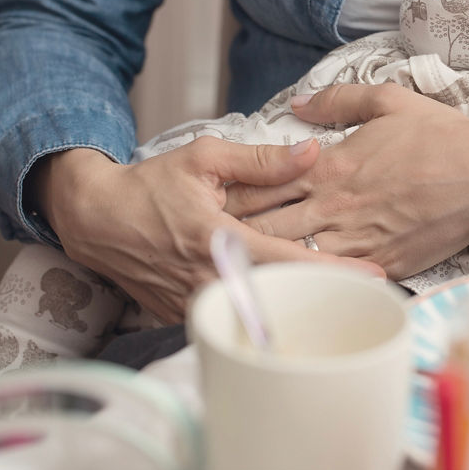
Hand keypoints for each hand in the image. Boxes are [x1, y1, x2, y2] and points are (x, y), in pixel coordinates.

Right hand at [32, 140, 383, 324]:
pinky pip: (233, 318)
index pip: (289, 260)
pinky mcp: (186, 316)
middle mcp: (209, 278)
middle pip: (281, 295)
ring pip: (259, 312)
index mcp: (218, 240)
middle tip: (371, 293)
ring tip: (341, 301)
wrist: (94, 218)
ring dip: (297, 307)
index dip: (334, 270)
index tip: (374, 276)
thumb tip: (313, 152)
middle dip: (326, 296)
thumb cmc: (150, 186)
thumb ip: (261, 160)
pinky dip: (263, 312)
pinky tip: (292, 306)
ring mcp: (196, 303)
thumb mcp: (205, 158)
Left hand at [222, 84, 468, 279]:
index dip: (231, 195)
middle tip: (204, 245)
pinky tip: (287, 293)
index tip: (207, 202)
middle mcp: (335, 206)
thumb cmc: (441, 136)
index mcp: (330, 168)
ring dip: (265, 266)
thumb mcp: (388, 101)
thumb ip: (337, 100)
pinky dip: (309, 286)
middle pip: (268, 226)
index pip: (264, 184)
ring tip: (234, 274)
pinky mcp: (382, 263)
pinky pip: (335, 279)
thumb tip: (300, 104)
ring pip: (295, 258)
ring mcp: (357, 239)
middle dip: (235, 236)